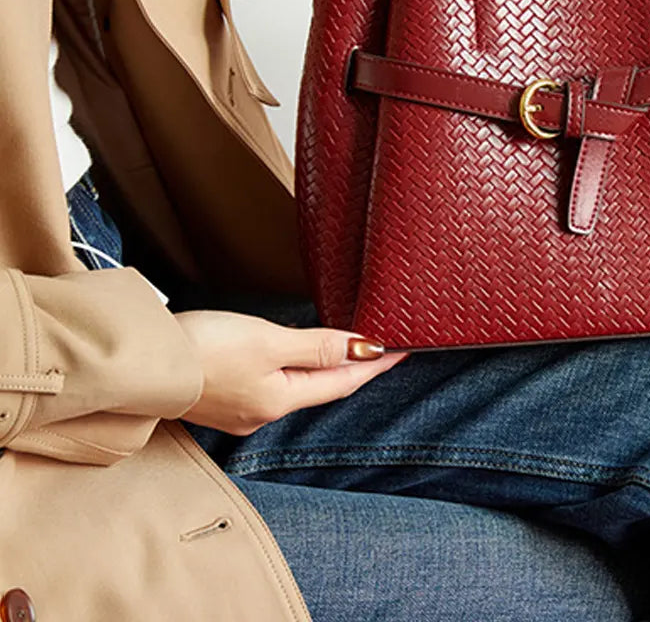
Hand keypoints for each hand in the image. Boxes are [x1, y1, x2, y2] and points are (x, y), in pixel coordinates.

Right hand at [174, 310, 407, 434]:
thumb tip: (363, 349)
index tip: (402, 351)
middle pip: (319, 389)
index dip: (373, 365)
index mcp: (279, 401)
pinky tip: (286, 357)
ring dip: (319, 369)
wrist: (143, 363)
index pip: (341, 383)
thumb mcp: (268, 340)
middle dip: (350, 369)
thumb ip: (316, 346)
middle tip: (379, 348)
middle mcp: (261, 413)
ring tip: (342, 350)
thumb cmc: (204, 348)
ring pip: (292, 387)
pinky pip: (267, 384)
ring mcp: (237, 410)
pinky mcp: (217, 398)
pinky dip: (287, 369)